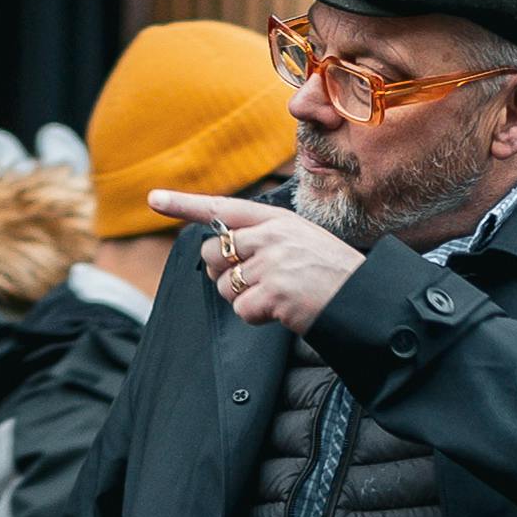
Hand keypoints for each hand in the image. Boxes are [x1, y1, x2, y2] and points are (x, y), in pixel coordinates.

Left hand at [156, 182, 362, 330]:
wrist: (362, 297)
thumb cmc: (330, 273)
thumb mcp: (300, 240)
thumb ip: (264, 238)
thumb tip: (223, 250)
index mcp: (276, 220)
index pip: (222, 208)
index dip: (183, 204)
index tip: (153, 198)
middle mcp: (270, 235)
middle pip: (212, 253)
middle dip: (222, 273)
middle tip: (256, 282)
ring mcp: (271, 261)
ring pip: (223, 286)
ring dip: (243, 299)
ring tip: (278, 296)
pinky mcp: (273, 290)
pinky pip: (241, 310)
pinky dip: (257, 318)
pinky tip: (281, 312)